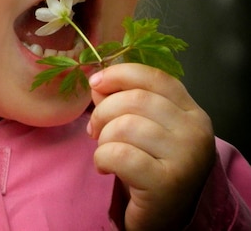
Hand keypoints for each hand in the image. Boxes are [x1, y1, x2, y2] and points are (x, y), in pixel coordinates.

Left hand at [87, 63, 215, 229]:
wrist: (164, 218)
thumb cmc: (149, 168)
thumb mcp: (142, 129)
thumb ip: (123, 101)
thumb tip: (98, 82)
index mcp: (191, 112)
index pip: (154, 77)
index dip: (119, 74)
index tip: (95, 82)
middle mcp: (195, 131)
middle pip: (135, 99)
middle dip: (103, 112)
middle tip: (95, 131)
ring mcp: (186, 157)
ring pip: (125, 126)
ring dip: (103, 139)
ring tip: (106, 152)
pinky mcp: (168, 183)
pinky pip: (120, 155)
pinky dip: (102, 159)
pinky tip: (105, 168)